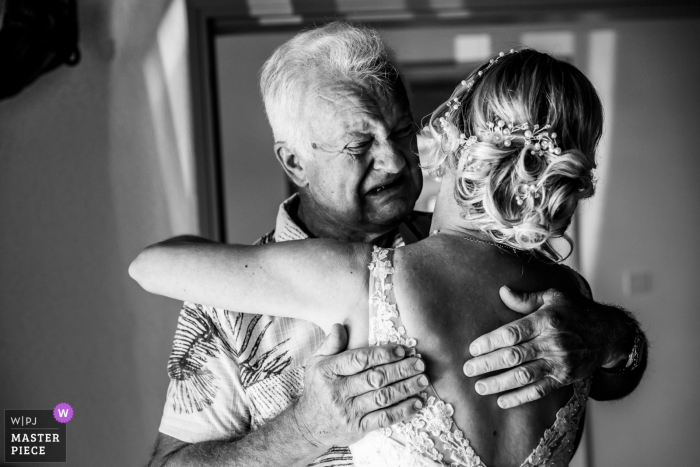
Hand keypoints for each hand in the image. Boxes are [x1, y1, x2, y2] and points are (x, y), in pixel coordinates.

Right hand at [293, 324, 427, 447]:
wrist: (309, 426)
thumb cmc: (318, 388)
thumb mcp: (316, 363)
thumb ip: (330, 344)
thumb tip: (339, 326)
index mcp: (328, 371)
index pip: (358, 360)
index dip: (382, 354)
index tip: (401, 350)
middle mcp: (338, 392)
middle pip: (375, 378)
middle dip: (400, 370)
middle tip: (419, 363)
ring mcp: (348, 412)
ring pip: (382, 398)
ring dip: (406, 388)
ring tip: (423, 380)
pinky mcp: (358, 429)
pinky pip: (383, 419)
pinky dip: (403, 411)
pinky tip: (417, 403)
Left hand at [463, 287, 608, 408]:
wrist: (608, 334)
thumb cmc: (576, 311)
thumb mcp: (553, 297)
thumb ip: (526, 298)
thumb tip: (502, 291)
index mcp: (546, 320)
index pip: (512, 333)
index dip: (490, 342)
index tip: (473, 349)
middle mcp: (552, 342)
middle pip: (514, 356)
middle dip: (488, 364)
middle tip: (468, 370)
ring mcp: (559, 362)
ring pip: (524, 376)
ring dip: (499, 383)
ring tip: (479, 387)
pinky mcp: (565, 378)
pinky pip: (539, 390)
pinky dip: (520, 397)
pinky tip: (502, 400)